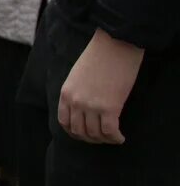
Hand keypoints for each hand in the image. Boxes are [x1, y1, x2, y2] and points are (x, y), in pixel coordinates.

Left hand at [58, 29, 144, 143]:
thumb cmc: (100, 56)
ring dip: (104, 140)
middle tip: (101, 139)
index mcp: (65, 94)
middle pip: (79, 131)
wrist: (116, 44)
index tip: (84, 134)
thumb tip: (84, 108)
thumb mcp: (77, 75)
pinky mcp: (110, 108)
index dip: (74, 132)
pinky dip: (115, 138)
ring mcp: (91, 106)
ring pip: (94, 134)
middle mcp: (75, 103)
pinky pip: (109, 131)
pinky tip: (120, 138)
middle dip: (90, 139)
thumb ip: (77, 92)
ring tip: (112, 138)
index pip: (64, 122)